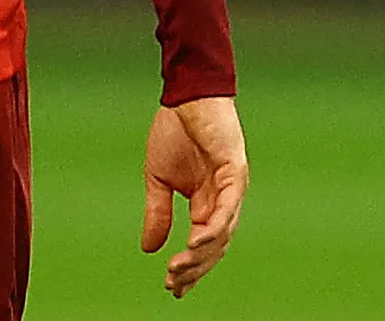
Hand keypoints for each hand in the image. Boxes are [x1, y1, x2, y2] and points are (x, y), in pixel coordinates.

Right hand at [141, 96, 248, 298]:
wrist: (185, 96)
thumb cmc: (175, 132)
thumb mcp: (158, 179)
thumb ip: (158, 213)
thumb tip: (149, 250)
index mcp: (207, 202)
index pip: (202, 245)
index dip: (189, 269)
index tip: (172, 288)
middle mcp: (224, 201)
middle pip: (214, 247)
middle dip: (193, 269)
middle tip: (172, 283)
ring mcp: (232, 188)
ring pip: (222, 234)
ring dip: (200, 255)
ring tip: (178, 269)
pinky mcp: (235, 172)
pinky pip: (227, 208)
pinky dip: (214, 228)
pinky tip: (195, 241)